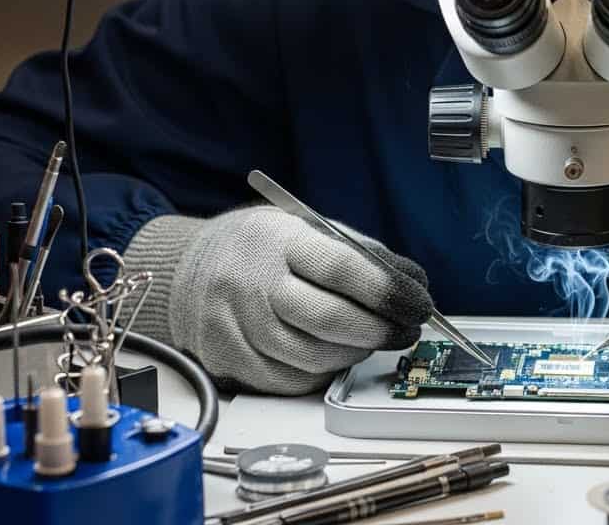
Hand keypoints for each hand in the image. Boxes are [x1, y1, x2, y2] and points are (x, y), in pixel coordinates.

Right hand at [126, 207, 431, 394]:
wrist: (189, 269)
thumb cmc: (261, 247)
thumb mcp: (306, 229)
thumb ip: (360, 254)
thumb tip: (413, 282)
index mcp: (277, 242)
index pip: (341, 268)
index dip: (388, 290)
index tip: (420, 301)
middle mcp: (253, 286)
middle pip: (330, 321)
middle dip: (381, 330)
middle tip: (409, 328)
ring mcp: (238, 328)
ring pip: (316, 357)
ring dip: (359, 353)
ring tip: (377, 338)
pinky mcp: (231, 363)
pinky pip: (293, 380)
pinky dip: (326, 371)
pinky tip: (339, 354)